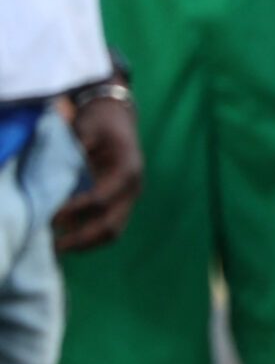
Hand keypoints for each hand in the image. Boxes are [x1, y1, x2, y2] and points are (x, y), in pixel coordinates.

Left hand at [54, 85, 142, 253]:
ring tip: (62, 247)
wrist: (118, 116)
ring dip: (88, 242)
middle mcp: (133, 188)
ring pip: (114, 231)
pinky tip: (70, 238)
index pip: (101, 199)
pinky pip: (110, 225)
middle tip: (56, 247)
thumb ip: (75, 154)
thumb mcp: (86, 129)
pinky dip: (91, 235)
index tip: (51, 216)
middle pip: (112, 225)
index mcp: (128, 169)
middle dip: (84, 238)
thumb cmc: (100, 120)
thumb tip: (57, 181)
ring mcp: (129, 197)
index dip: (76, 210)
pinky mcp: (122, 202)